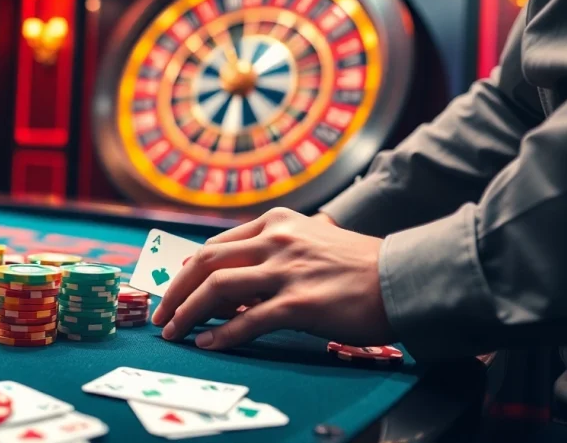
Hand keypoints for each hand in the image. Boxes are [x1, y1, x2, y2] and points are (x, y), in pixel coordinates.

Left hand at [150, 207, 395, 350]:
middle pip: (206, 262)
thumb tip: (231, 285)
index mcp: (275, 222)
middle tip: (160, 315)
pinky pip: (249, 320)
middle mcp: (276, 239)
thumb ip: (273, 254)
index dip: (187, 271)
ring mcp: (287, 270)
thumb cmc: (358, 267)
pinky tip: (208, 344)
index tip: (172, 291)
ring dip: (188, 312)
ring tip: (174, 332)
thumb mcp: (310, 242)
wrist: (406, 277)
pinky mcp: (301, 302)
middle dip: (175, 291)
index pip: (215, 245)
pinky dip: (222, 334)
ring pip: (218, 288)